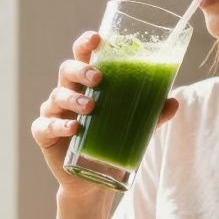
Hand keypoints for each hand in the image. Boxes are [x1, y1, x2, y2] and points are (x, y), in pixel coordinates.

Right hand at [31, 31, 178, 199]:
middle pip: (67, 70)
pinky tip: (72, 128)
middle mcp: (68, 92)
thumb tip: (174, 103)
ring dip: (73, 98)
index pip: (82, 55)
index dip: (86, 43)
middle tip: (99, 78)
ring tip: (90, 107)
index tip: (97, 39)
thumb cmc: (111, 141)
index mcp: (87, 83)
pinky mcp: (44, 134)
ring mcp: (54, 112)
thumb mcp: (136, 126)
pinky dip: (58, 125)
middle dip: (81, 70)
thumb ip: (153, 114)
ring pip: (57, 95)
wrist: (92, 180)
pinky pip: (46, 126)